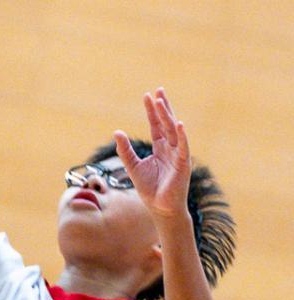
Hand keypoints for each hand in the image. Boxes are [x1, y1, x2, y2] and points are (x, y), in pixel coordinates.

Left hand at [115, 89, 190, 218]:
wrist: (160, 208)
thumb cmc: (149, 189)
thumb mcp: (133, 166)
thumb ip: (125, 150)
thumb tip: (116, 132)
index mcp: (160, 148)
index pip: (156, 125)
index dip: (152, 111)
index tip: (148, 95)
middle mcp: (170, 149)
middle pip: (166, 123)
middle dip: (162, 107)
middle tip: (158, 90)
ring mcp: (178, 155)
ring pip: (173, 131)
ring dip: (168, 116)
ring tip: (162, 101)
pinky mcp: (183, 164)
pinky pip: (183, 147)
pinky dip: (181, 135)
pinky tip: (178, 123)